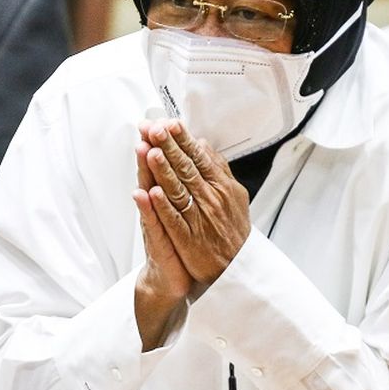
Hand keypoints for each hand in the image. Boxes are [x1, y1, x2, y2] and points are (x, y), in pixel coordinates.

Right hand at [133, 133, 191, 349]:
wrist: (172, 279)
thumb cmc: (180, 244)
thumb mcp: (184, 211)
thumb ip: (183, 184)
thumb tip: (189, 156)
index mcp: (169, 198)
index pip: (165, 166)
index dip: (163, 144)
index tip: (160, 121)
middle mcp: (159, 208)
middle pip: (154, 173)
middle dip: (152, 150)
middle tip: (148, 127)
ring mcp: (156, 224)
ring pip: (149, 193)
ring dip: (145, 172)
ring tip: (143, 150)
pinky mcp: (158, 243)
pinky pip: (152, 224)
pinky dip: (146, 209)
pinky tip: (142, 195)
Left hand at [143, 118, 250, 284]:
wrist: (237, 266)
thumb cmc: (232, 229)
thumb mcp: (234, 194)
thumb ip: (218, 168)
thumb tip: (203, 144)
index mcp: (220, 186)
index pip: (198, 157)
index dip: (182, 139)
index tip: (169, 123)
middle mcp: (210, 199)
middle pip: (186, 168)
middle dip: (169, 147)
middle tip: (155, 129)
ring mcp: (199, 219)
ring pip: (178, 190)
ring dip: (164, 171)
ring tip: (151, 152)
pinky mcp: (188, 239)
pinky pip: (174, 220)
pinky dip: (163, 206)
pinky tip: (152, 192)